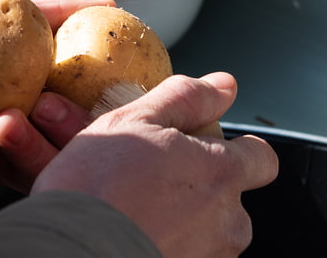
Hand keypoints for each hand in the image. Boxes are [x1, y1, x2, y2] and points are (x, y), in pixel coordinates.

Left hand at [0, 0, 111, 205]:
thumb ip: (54, 10)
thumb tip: (113, 5)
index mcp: (18, 90)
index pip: (65, 110)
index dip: (85, 108)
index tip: (101, 93)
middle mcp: (0, 125)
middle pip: (49, 148)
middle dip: (59, 135)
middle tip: (50, 106)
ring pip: (15, 171)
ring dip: (15, 145)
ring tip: (0, 114)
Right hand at [31, 72, 278, 257]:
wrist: (65, 254)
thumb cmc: (97, 186)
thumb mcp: (135, 119)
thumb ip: (187, 97)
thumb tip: (225, 85)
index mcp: (221, 172)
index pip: (262, 158)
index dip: (238, 148)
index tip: (203, 147)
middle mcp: (226, 222)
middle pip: (231, 198)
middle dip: (201, 187)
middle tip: (152, 179)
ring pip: (209, 232)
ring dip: (182, 220)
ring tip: (135, 209)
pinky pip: (188, 254)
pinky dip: (167, 244)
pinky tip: (132, 233)